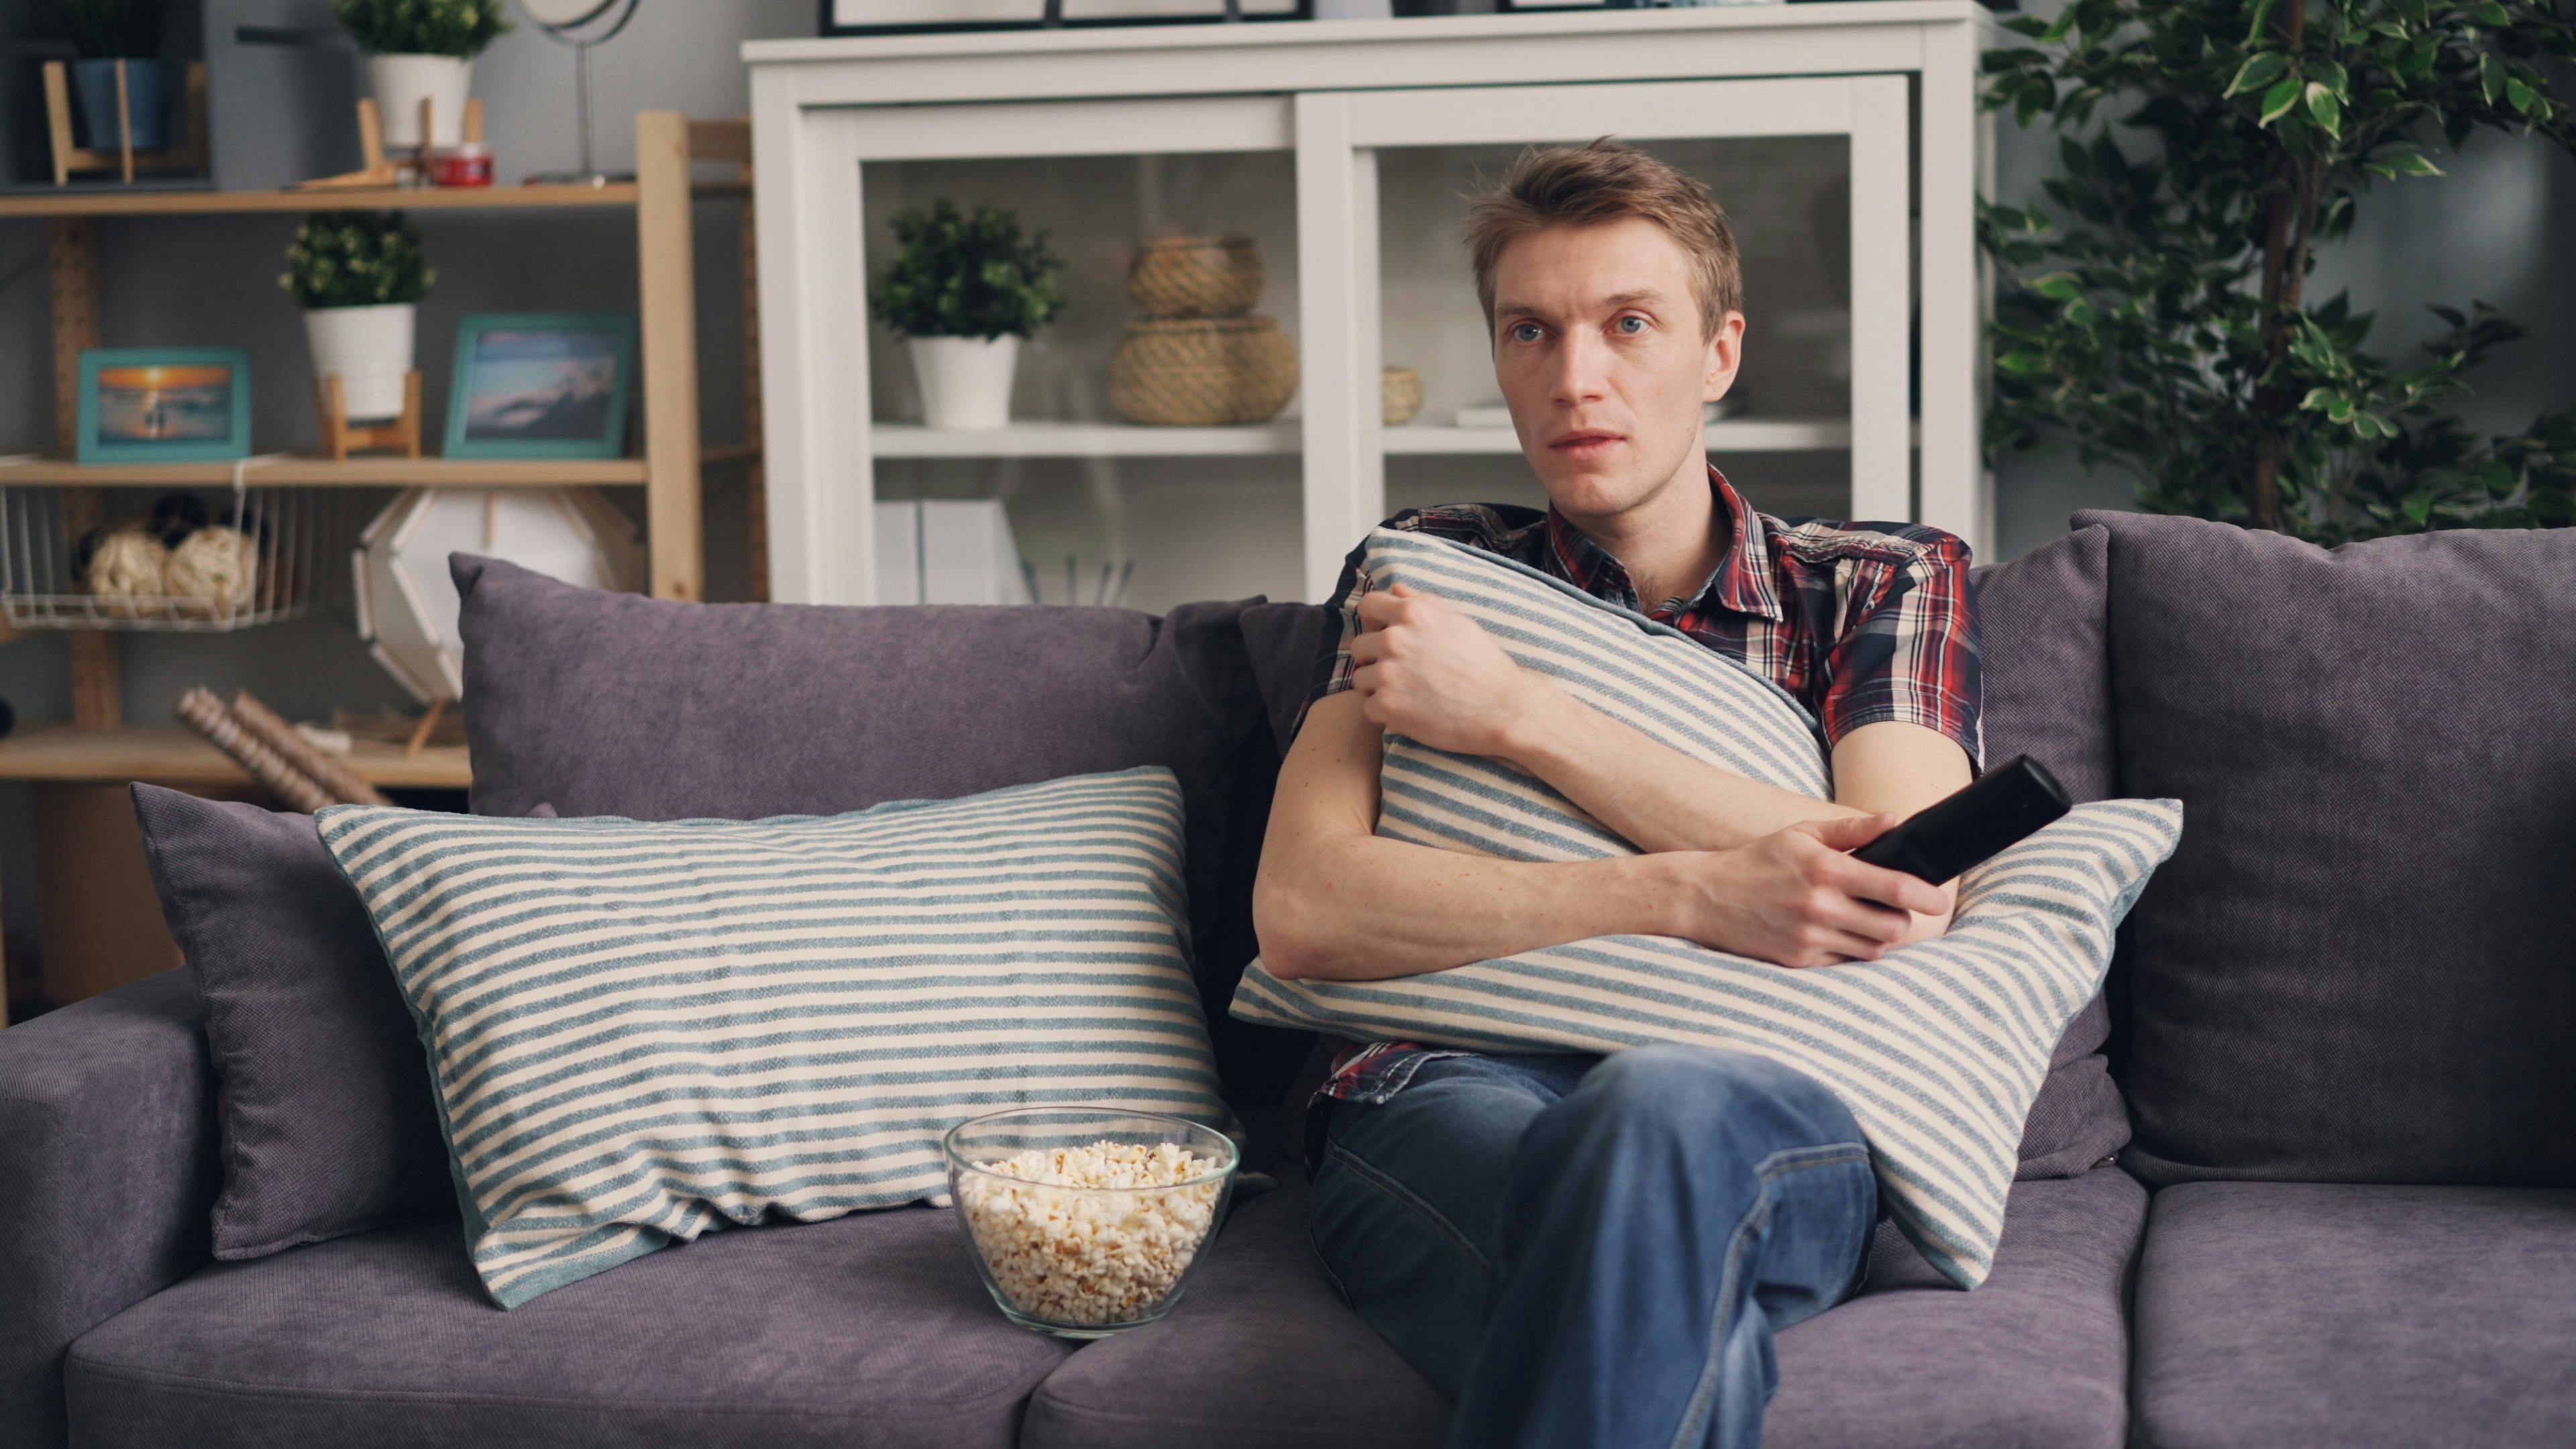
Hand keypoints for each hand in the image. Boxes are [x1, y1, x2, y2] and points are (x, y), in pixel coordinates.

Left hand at [1347, 580, 1539, 757]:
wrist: (1500, 707)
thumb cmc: (1484, 663)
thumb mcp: (1458, 621)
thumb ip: (1423, 602)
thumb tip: (1396, 589)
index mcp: (1410, 614)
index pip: (1368, 606)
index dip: (1373, 621)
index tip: (1382, 634)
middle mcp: (1393, 640)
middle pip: (1359, 647)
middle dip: (1374, 658)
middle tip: (1399, 672)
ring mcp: (1387, 674)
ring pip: (1360, 678)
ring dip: (1377, 686)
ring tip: (1405, 693)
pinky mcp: (1386, 706)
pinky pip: (1368, 707)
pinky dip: (1384, 712)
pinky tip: (1407, 711)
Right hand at [1658, 813, 1956, 969]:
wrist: (1704, 897)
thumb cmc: (1759, 861)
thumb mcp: (1802, 834)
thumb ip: (1852, 830)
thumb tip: (1895, 820)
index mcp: (1826, 870)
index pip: (1895, 888)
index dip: (1927, 896)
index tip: (1939, 899)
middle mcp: (1821, 907)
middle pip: (1893, 927)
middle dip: (1902, 919)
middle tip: (1896, 908)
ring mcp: (1810, 938)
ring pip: (1873, 949)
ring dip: (1878, 936)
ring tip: (1866, 919)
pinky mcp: (1799, 961)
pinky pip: (1846, 961)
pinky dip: (1851, 948)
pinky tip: (1838, 932)